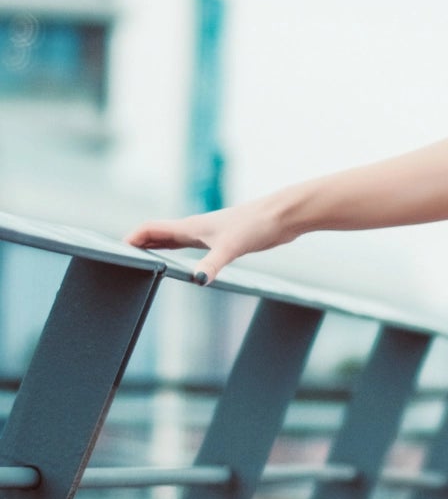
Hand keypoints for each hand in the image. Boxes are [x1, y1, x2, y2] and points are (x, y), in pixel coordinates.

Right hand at [122, 199, 293, 284]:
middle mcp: (196, 228)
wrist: (282, 217)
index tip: (115, 251)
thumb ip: (213, 264)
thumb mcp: (231, 247)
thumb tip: (198, 281)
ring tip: (142, 260)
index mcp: (190, 227)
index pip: (150, 229)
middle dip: (138, 244)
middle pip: (158, 234)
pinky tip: (183, 262)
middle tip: (120, 258)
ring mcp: (209, 233)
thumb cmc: (256, 226)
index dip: (132, 238)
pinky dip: (180, 253)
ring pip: (174, 240)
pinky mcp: (223, 240)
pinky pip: (192, 246)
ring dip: (156, 247)